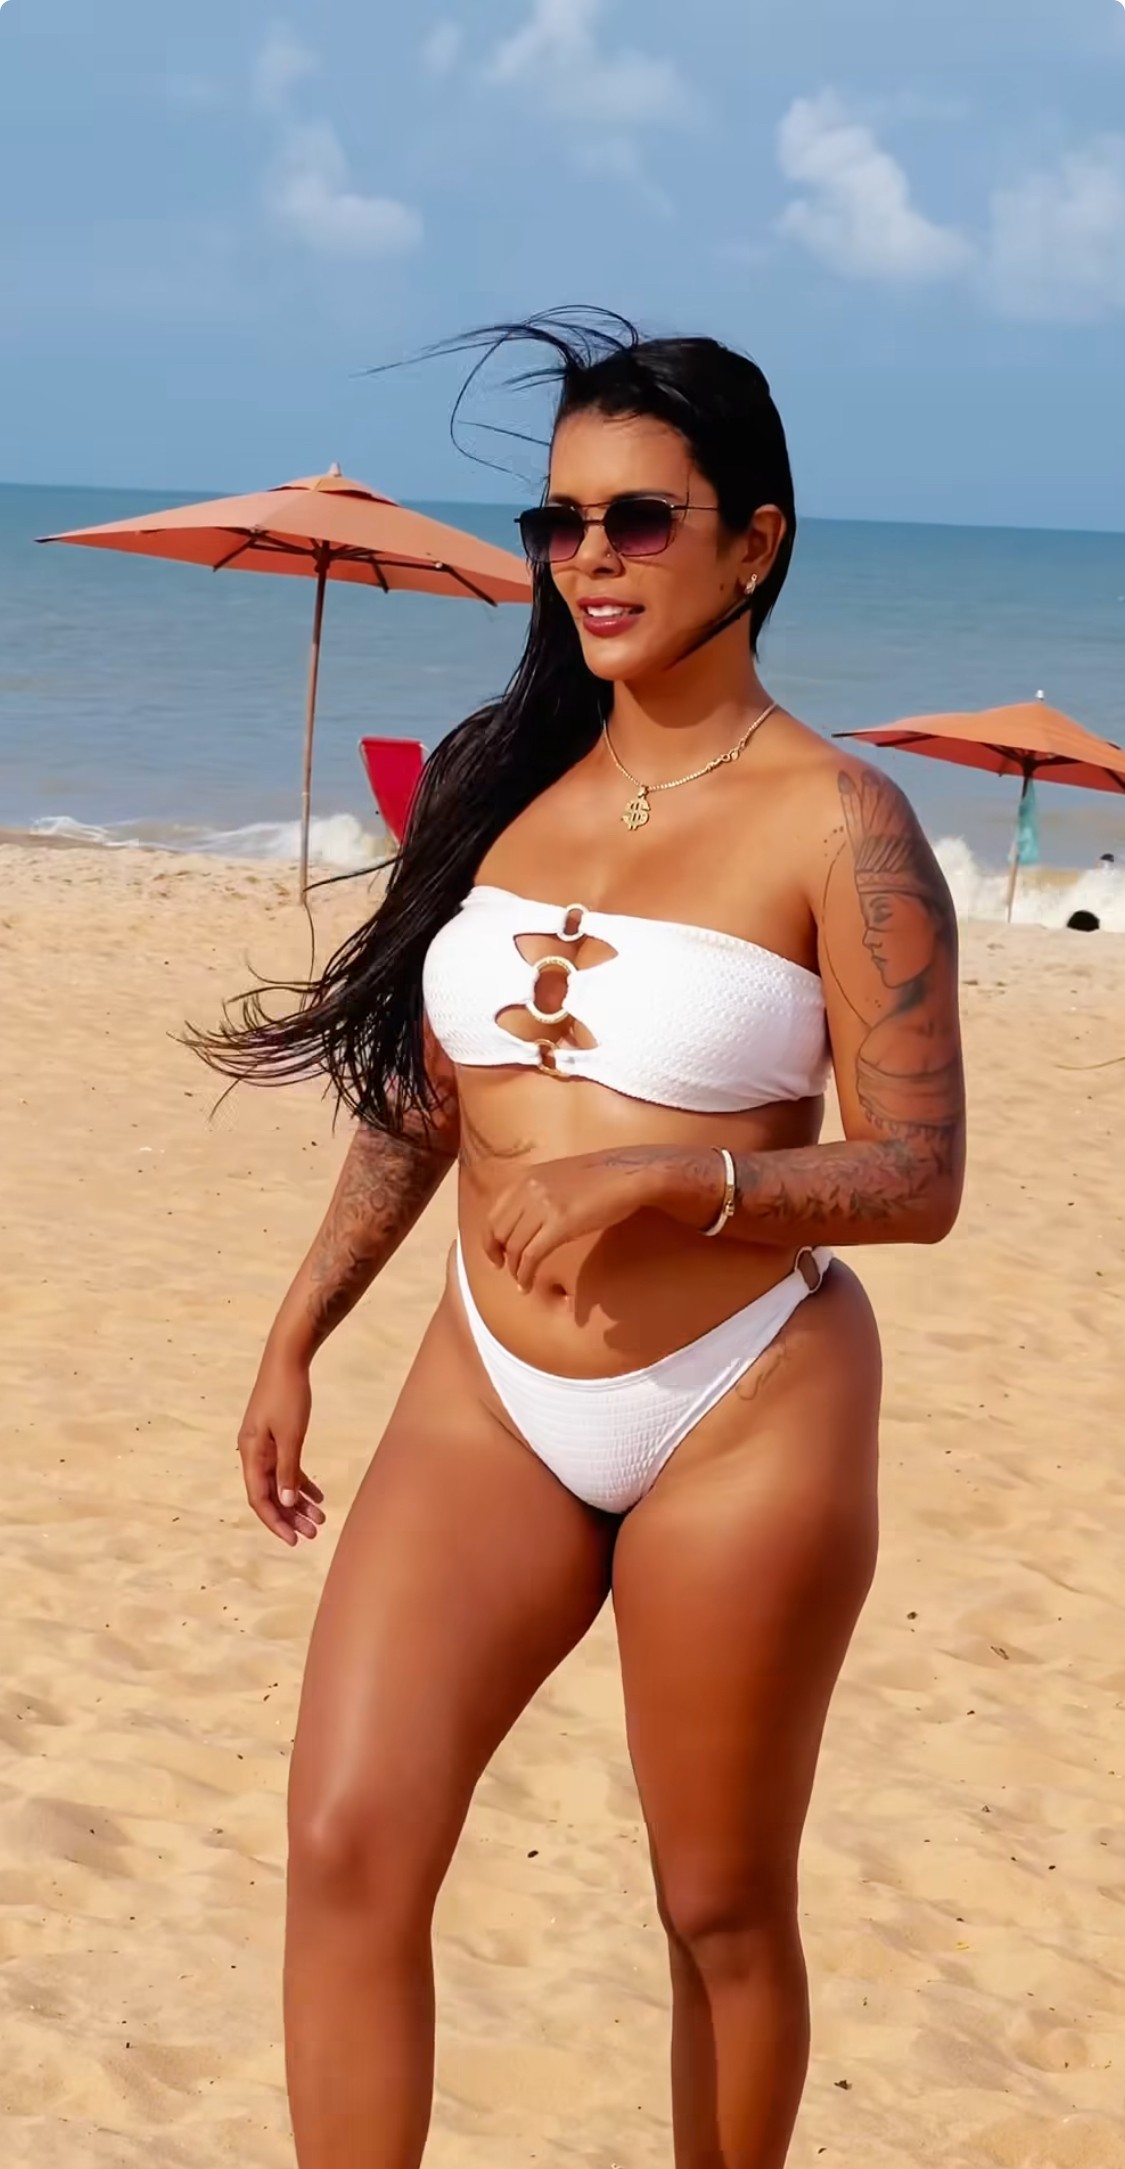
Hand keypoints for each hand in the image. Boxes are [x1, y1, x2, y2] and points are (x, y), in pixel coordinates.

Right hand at [237, 1341, 325, 1547]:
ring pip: (279, 1483)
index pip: (259, 1498)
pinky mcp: (275, 1437)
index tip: (294, 1540)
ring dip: (297, 1502)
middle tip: (313, 1533)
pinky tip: (318, 1496)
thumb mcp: (291, 1436)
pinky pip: (286, 1467)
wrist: (287, 1360)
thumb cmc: (288, 1395)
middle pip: (268, 1494)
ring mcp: (263, 1445)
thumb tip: (284, 1502)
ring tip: (319, 1520)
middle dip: (290, 1516)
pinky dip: (300, 1482)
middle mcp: (253, 1452)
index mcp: (251, 1453)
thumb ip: (287, 1470)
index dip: (276, 1522)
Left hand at [486, 1149, 670, 1291]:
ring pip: (514, 1246)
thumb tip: (527, 1219)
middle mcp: (528, 1188)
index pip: (494, 1214)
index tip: (496, 1255)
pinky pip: (531, 1255)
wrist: (630, 1175)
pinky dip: (525, 1274)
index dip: (490, 1240)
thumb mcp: (560, 1177)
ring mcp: (542, 1205)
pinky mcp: (560, 1223)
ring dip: (515, 1269)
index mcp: (525, 1177)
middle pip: (499, 1232)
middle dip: (500, 1256)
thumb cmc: (602, 1179)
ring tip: (521, 1282)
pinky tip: (528, 1286)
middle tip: (508, 1271)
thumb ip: (538, 1193)